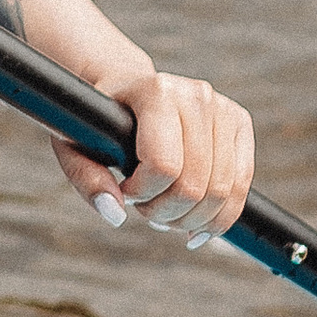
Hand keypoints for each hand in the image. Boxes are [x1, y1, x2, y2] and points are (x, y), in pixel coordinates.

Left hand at [53, 61, 253, 247]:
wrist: (126, 88)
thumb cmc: (98, 120)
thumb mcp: (75, 145)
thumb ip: (87, 179)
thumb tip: (116, 214)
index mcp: (156, 92)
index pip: (164, 166)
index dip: (143, 194)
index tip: (126, 190)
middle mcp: (196, 95)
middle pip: (194, 186)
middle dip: (166, 213)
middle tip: (146, 209)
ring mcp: (223, 107)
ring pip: (222, 193)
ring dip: (191, 219)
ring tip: (167, 213)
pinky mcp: (240, 123)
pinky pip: (242, 187)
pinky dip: (221, 218)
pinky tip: (197, 227)